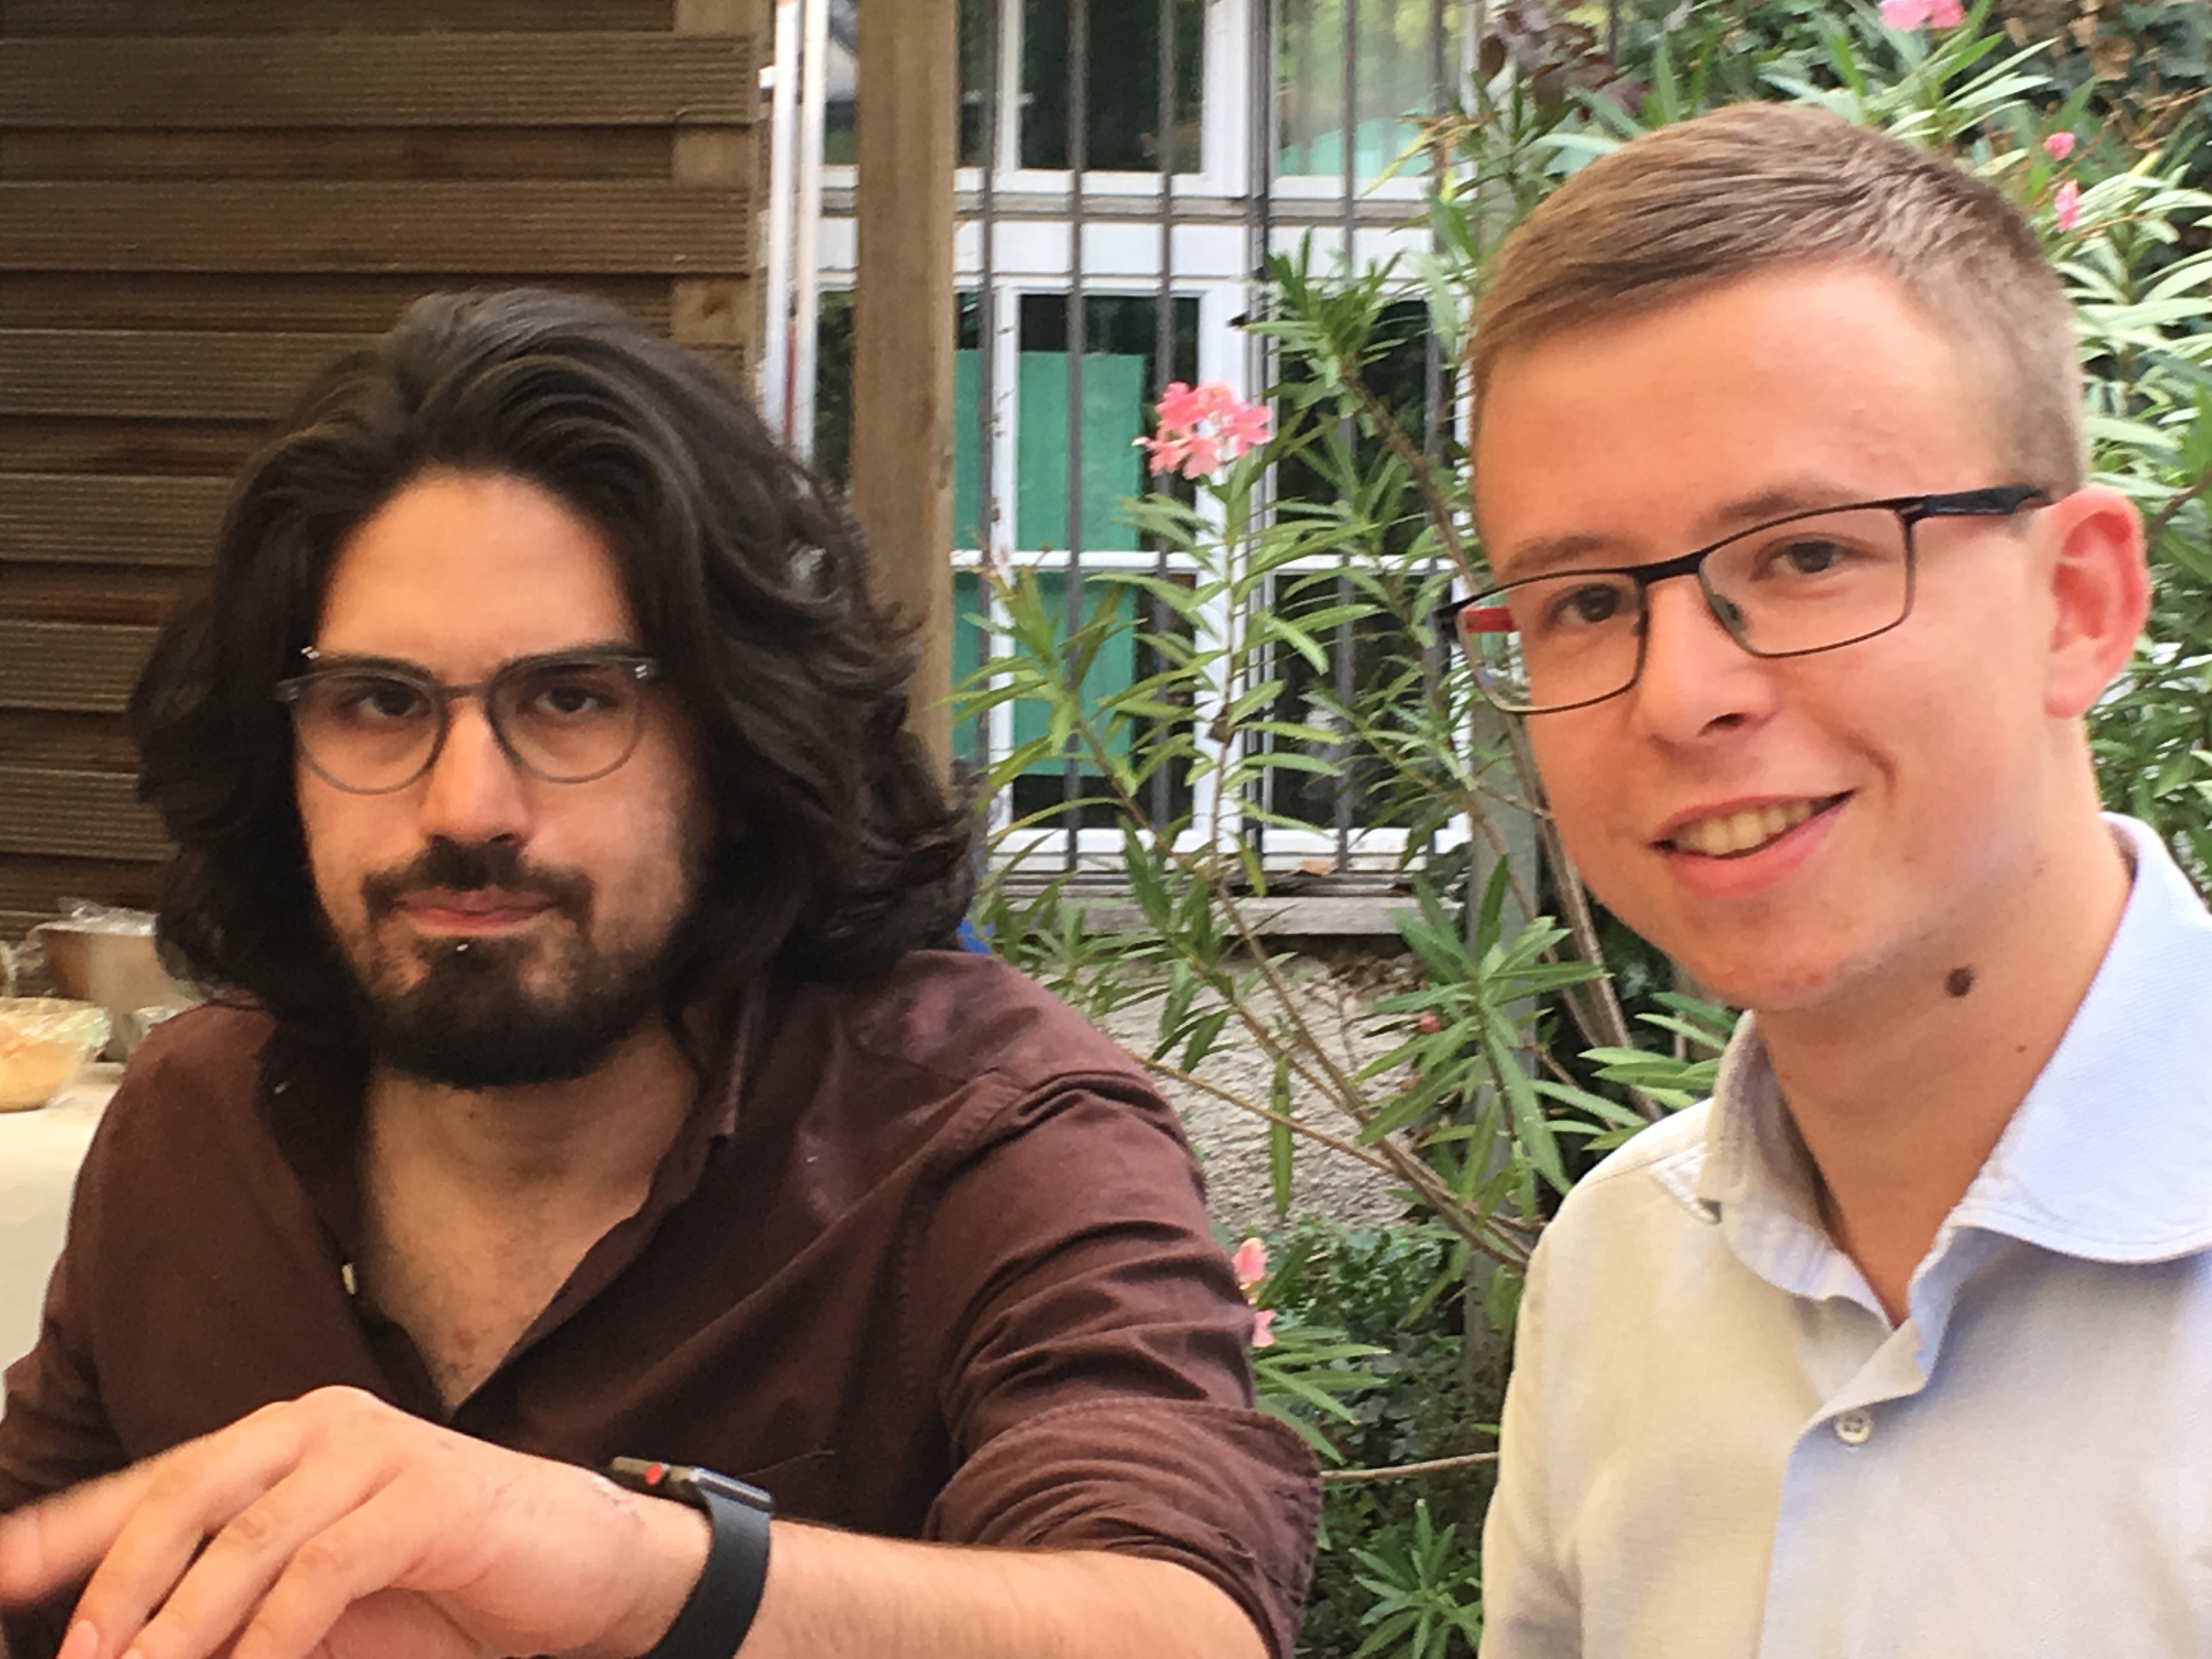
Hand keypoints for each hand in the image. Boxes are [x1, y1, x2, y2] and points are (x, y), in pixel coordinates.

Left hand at [0, 1387, 708, 1658]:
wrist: (587, 1573)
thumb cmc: (450, 1589)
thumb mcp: (321, 1605)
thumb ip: (237, 1612)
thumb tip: (134, 1643)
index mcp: (290, 1441)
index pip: (155, 1479)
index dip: (65, 1530)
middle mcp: (323, 1428)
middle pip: (186, 1493)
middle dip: (114, 1583)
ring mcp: (379, 1453)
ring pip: (247, 1537)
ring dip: (179, 1625)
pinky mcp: (428, 1499)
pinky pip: (323, 1570)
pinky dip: (271, 1638)